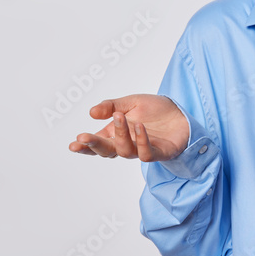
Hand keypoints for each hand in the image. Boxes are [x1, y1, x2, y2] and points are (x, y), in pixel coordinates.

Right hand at [68, 94, 189, 161]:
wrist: (181, 113)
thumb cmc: (155, 110)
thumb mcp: (131, 102)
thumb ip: (111, 106)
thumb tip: (91, 112)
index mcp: (116, 133)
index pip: (97, 143)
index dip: (85, 146)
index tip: (73, 144)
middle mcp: (127, 144)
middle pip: (107, 151)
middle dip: (94, 145)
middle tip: (83, 137)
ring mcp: (142, 150)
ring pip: (125, 151)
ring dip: (120, 135)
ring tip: (120, 117)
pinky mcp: (160, 153)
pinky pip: (147, 153)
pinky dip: (141, 140)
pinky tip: (139, 126)